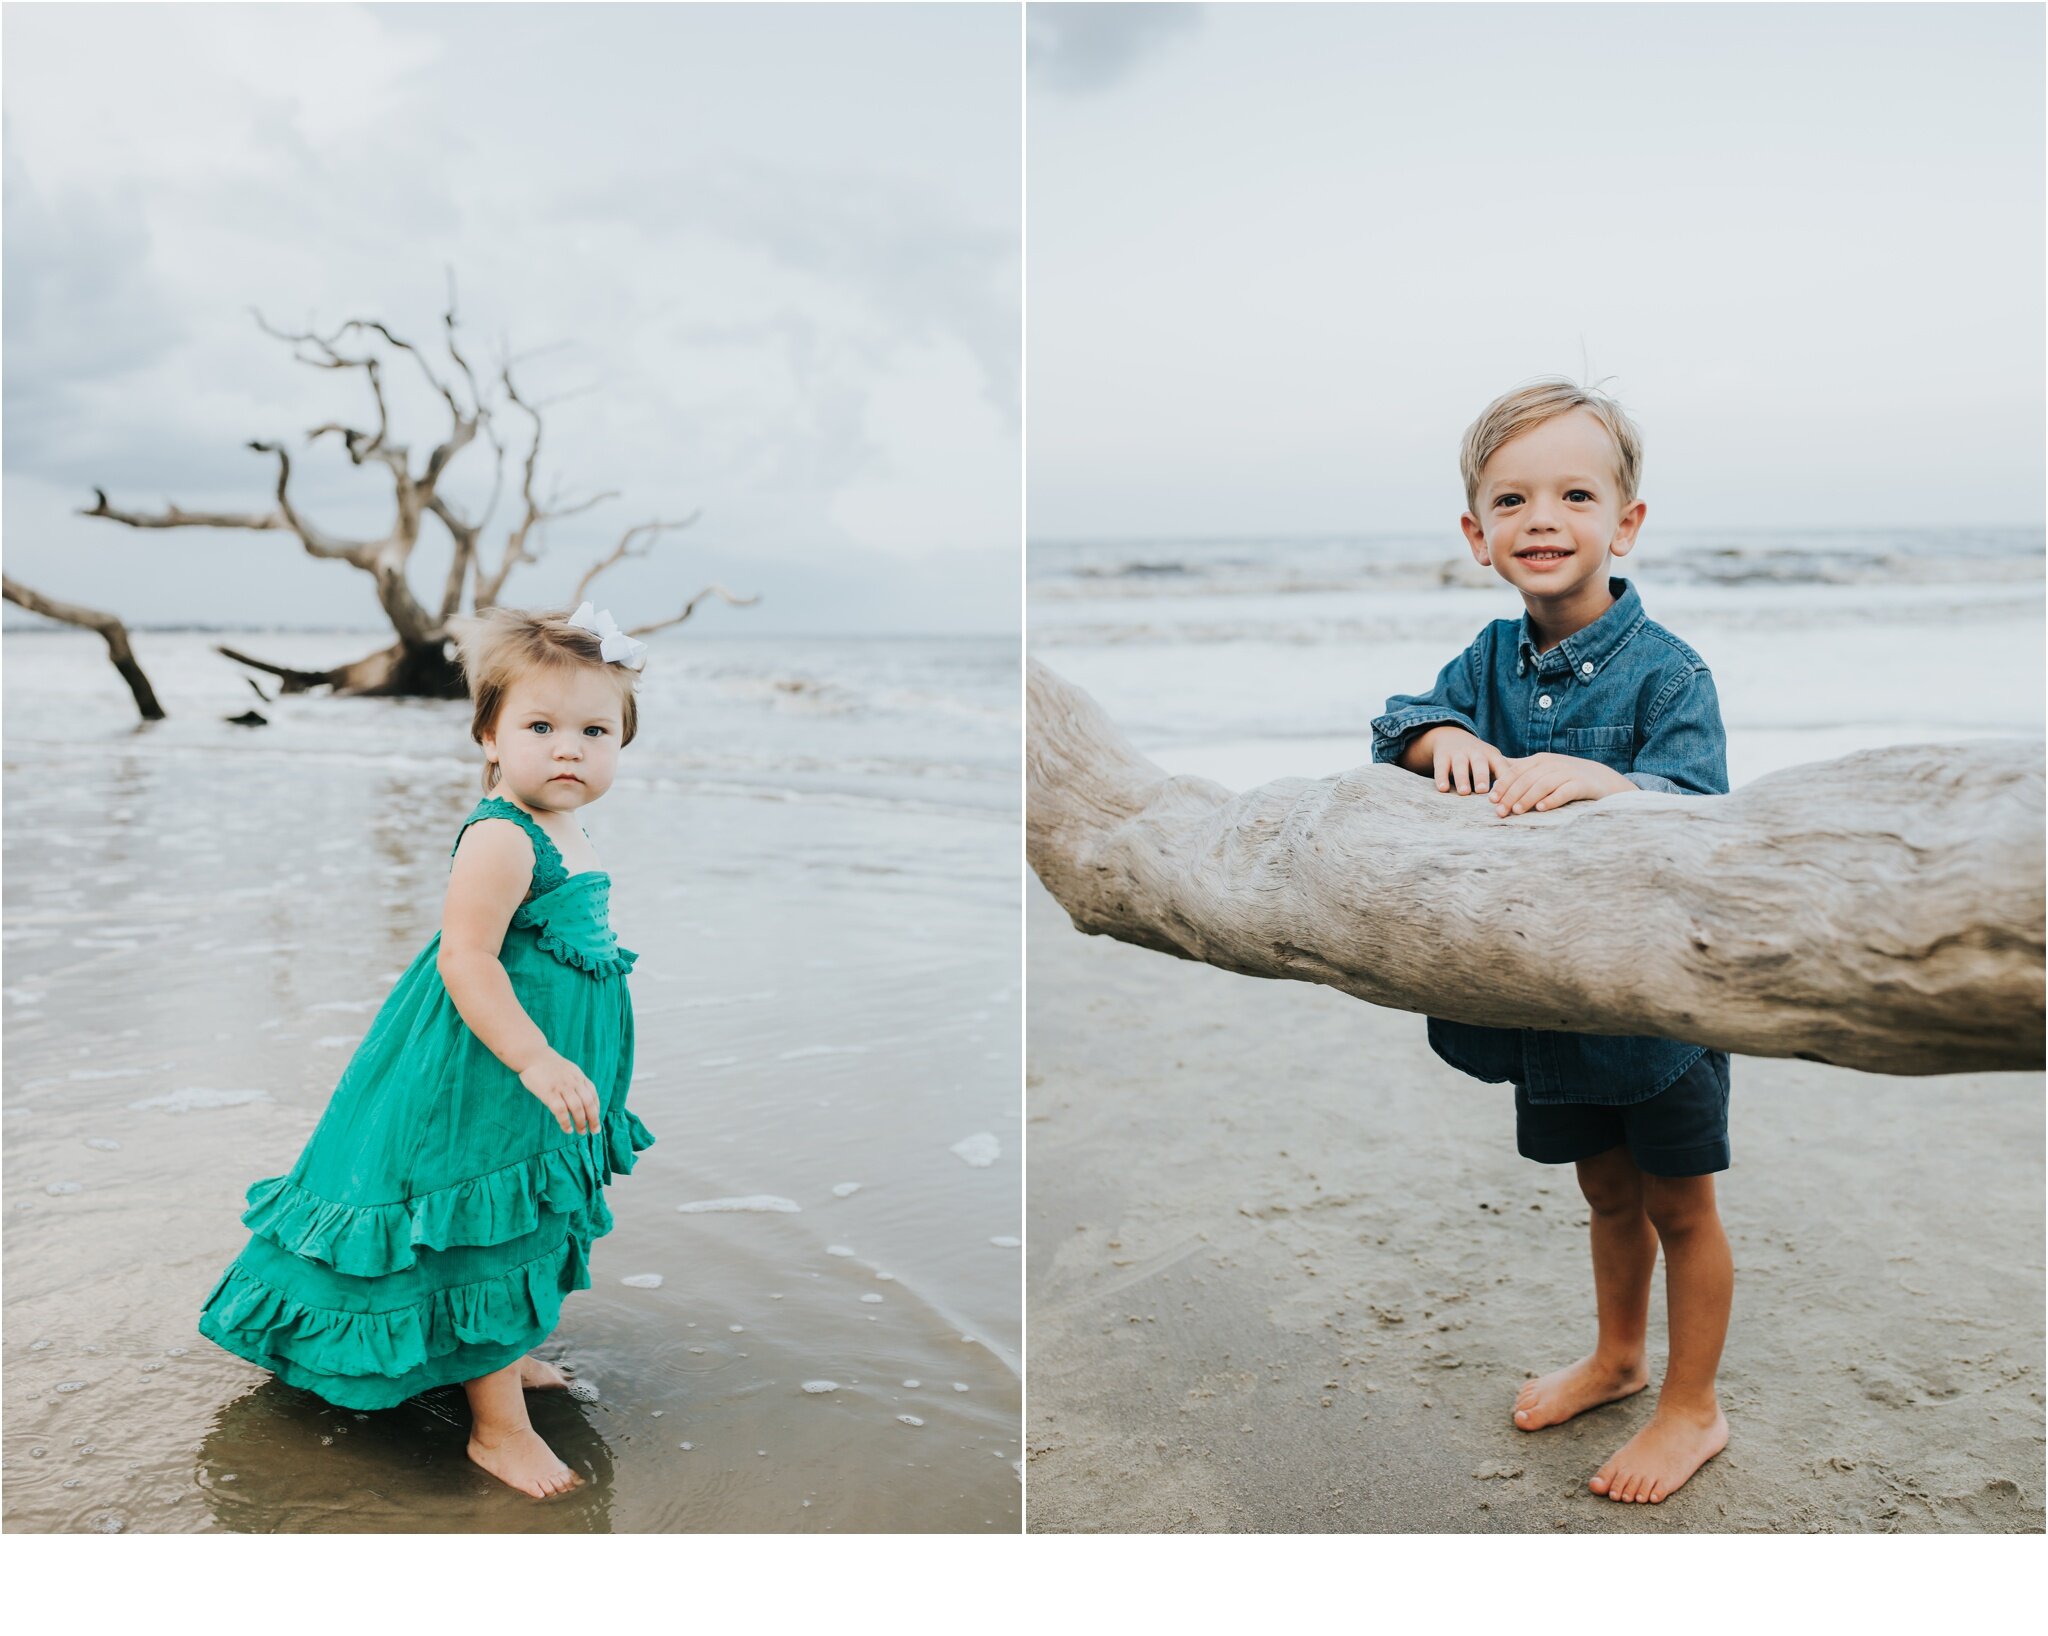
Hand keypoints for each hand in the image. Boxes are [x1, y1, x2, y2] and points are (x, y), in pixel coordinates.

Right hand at [517, 1048, 602, 1135]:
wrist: (532, 1055)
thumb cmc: (548, 1065)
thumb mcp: (567, 1069)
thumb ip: (575, 1081)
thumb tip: (581, 1096)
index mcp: (578, 1076)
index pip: (593, 1094)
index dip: (597, 1108)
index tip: (596, 1118)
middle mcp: (573, 1082)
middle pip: (588, 1103)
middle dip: (593, 1118)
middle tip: (594, 1130)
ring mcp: (562, 1087)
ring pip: (577, 1108)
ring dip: (581, 1122)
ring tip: (581, 1132)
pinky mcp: (549, 1093)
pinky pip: (561, 1110)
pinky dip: (565, 1122)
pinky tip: (567, 1129)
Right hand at [1420, 726, 1509, 794]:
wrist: (1451, 737)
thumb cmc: (1478, 758)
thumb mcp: (1493, 761)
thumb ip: (1504, 775)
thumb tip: (1524, 797)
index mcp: (1492, 755)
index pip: (1501, 766)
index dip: (1504, 779)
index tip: (1507, 795)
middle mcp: (1476, 752)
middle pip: (1480, 763)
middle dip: (1481, 776)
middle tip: (1482, 790)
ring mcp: (1458, 753)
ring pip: (1460, 764)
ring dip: (1462, 778)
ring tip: (1464, 792)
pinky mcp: (1442, 756)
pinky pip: (1441, 767)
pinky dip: (1441, 777)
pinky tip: (1443, 788)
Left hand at [1488, 754, 1633, 816]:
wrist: (1602, 779)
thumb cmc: (1567, 777)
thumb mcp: (1544, 771)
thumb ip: (1522, 773)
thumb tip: (1495, 779)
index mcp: (1540, 759)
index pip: (1516, 771)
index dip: (1502, 785)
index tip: (1491, 800)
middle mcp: (1552, 763)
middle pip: (1526, 779)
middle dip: (1511, 795)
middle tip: (1500, 812)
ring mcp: (1568, 772)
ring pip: (1543, 784)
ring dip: (1528, 798)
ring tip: (1517, 811)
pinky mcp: (1582, 784)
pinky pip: (1565, 791)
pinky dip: (1552, 799)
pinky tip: (1541, 809)